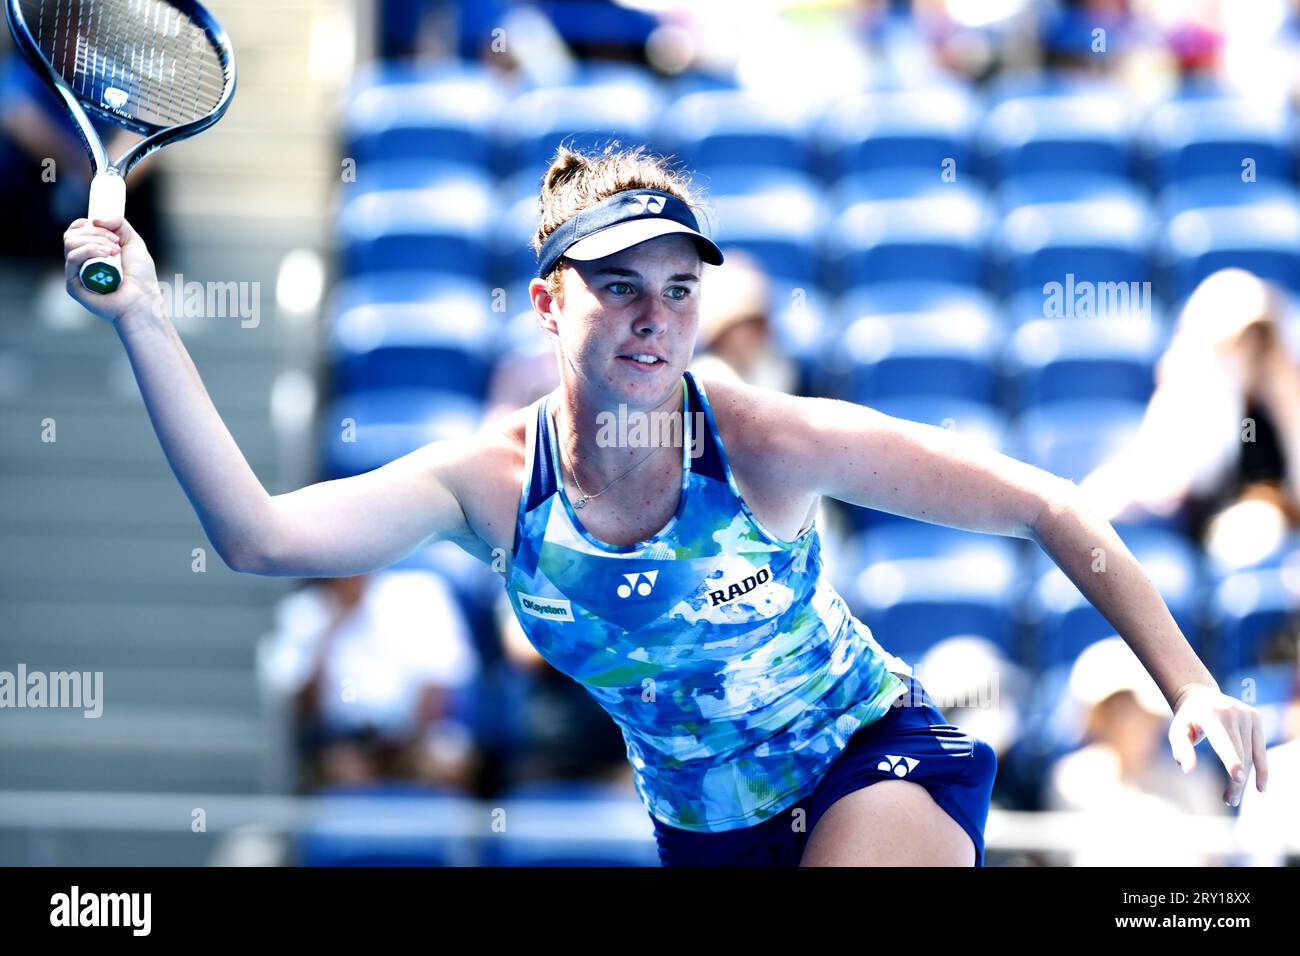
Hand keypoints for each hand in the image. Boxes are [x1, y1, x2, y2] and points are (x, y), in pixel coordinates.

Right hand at [62, 215, 162, 325]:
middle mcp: (80, 261)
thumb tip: (94, 219)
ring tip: (115, 252)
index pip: (75, 230)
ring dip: (95, 242)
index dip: (88, 224)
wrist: (143, 300)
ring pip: (70, 243)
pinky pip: (72, 258)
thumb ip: (118, 223)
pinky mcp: (73, 284)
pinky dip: (89, 251)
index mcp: (90, 251)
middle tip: (117, 245)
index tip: (111, 232)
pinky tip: (107, 255)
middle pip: (72, 234)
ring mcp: (75, 273)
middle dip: (97, 233)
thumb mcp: (133, 242)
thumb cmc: (140, 277)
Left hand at [1168, 684, 1268, 806]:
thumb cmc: (1188, 720)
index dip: (1230, 758)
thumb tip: (1188, 769)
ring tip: (1232, 798)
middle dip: (1235, 780)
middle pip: (1239, 752)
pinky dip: (1262, 769)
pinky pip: (1260, 749)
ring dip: (1245, 779)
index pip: (1222, 739)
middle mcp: (1231, 711)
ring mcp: (1246, 713)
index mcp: (1209, 713)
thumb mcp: (1177, 732)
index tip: (1237, 777)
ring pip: (1251, 753)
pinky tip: (1260, 788)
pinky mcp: (1256, 718)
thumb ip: (1181, 749)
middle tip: (1229, 800)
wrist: (1202, 697)